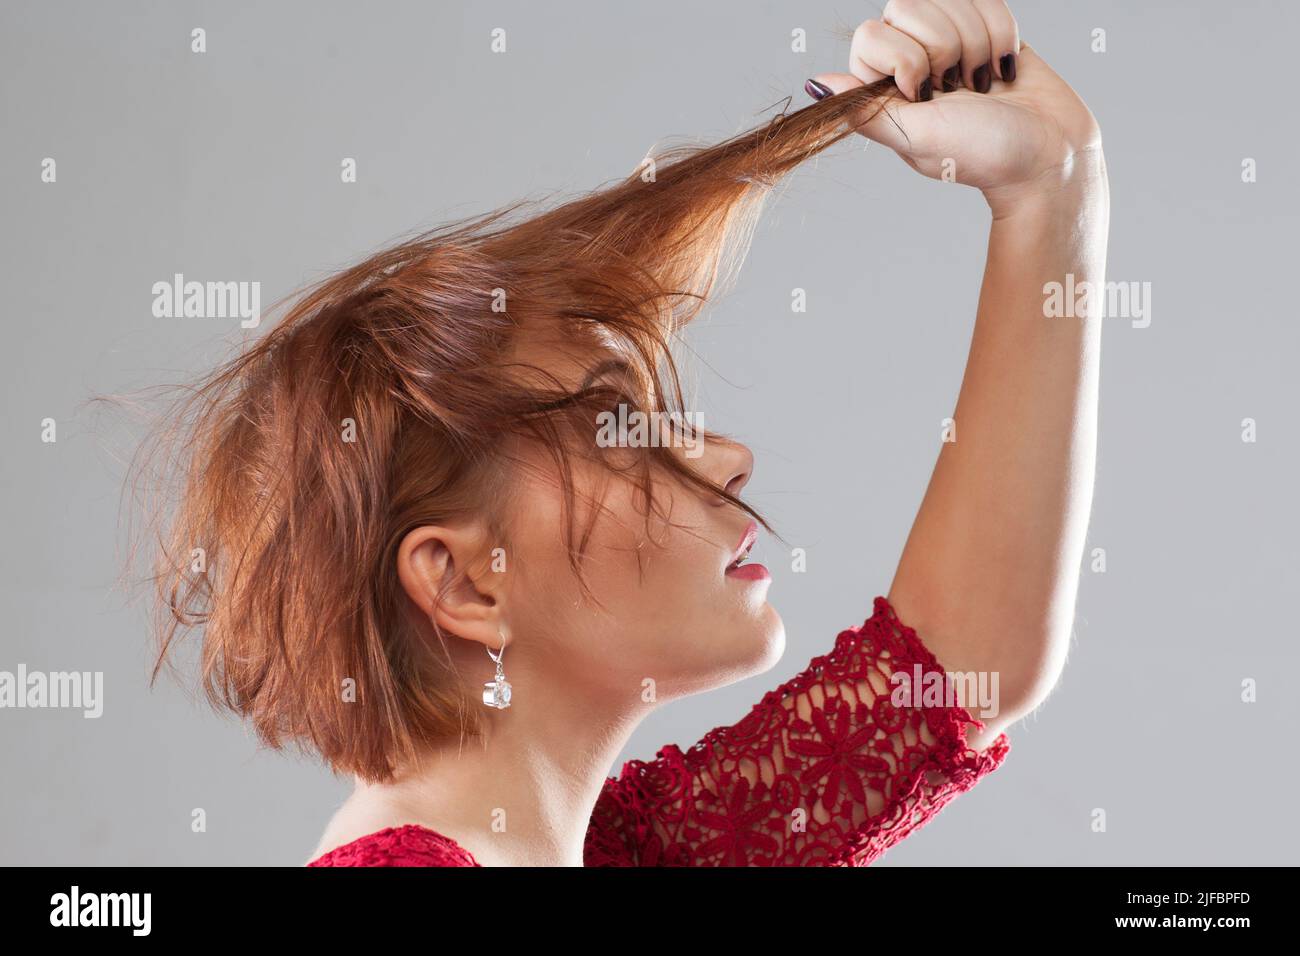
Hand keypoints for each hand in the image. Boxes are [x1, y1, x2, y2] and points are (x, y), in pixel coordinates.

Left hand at [807, 0, 1102, 215]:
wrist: (1049, 153)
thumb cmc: (984, 154)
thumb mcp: (918, 138)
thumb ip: (867, 111)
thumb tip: (814, 87)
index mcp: (882, 87)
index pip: (871, 34)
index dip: (904, 57)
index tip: (928, 93)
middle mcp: (908, 60)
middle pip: (906, 5)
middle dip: (944, 46)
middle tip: (958, 89)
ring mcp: (947, 41)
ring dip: (977, 40)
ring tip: (982, 83)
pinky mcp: (983, 27)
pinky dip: (1002, 32)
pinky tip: (1004, 68)